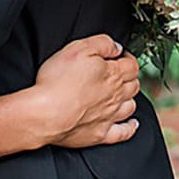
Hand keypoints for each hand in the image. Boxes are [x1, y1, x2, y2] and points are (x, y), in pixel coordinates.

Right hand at [33, 34, 140, 148]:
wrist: (45, 115)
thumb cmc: (57, 82)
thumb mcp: (79, 48)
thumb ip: (102, 44)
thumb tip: (116, 47)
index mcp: (112, 74)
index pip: (131, 65)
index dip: (127, 58)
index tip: (121, 56)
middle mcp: (114, 96)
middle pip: (133, 85)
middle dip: (129, 77)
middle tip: (120, 73)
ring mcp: (109, 116)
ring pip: (130, 106)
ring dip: (129, 99)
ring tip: (123, 95)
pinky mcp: (100, 134)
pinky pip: (124, 132)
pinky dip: (130, 127)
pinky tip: (131, 124)